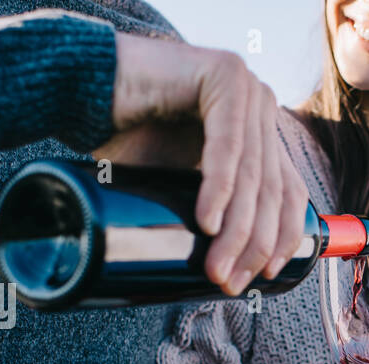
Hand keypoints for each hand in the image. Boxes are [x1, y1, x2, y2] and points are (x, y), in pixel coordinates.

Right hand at [95, 34, 309, 295]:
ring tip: (216, 268)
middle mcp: (261, 106)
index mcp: (261, 131)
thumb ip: (218, 211)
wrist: (79, 90)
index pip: (289, 191)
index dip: (284, 237)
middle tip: (230, 283)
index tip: (264, 276)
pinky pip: (227, 144)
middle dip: (253, 244)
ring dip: (236, 229)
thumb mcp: (185, 186)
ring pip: (251, 174)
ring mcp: (247, 87)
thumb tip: (236, 271)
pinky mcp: (223, 74)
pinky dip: (218, 188)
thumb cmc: (129, 141)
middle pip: (271, 188)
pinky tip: (208, 222)